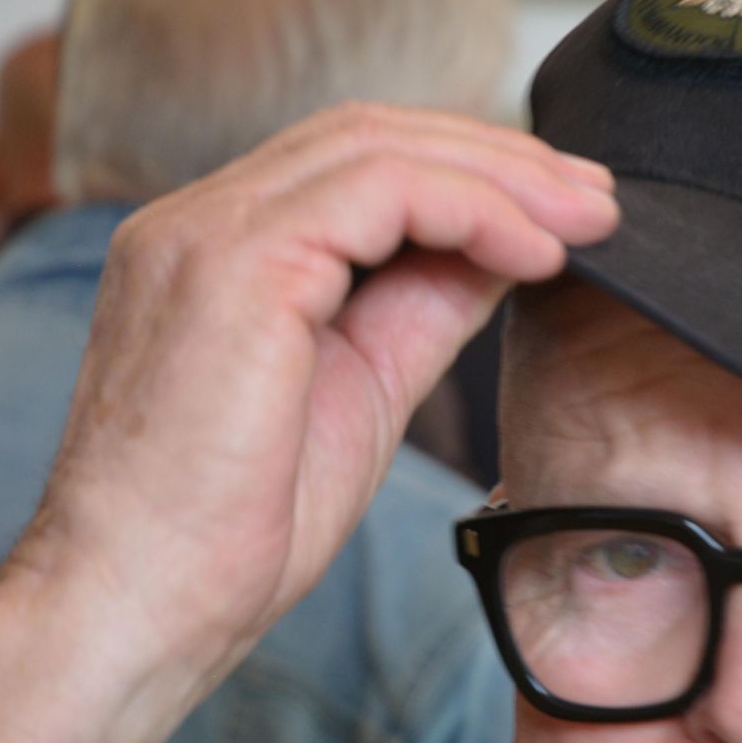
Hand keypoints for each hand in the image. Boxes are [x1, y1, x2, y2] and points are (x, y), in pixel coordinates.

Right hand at [13, 103, 616, 694]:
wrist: (141, 609)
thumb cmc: (231, 531)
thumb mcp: (363, 391)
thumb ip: (421, 308)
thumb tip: (502, 252)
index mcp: (217, 250)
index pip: (354, 161)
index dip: (469, 170)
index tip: (565, 212)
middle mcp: (198, 222)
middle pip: (370, 133)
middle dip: (502, 159)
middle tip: (599, 199)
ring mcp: (206, 233)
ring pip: (379, 147)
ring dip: (503, 178)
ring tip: (588, 221)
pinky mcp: (234, 265)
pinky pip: (378, 192)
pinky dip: (472, 209)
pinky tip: (534, 251)